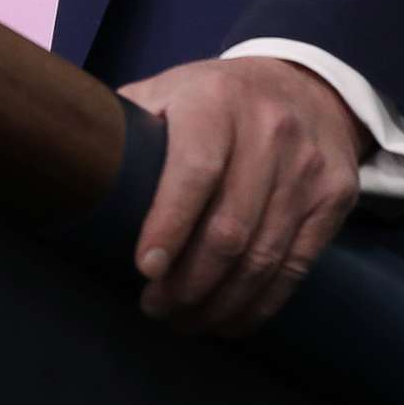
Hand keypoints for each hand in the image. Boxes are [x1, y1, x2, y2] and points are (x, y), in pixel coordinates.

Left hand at [118, 57, 366, 335]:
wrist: (303, 84)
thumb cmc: (214, 99)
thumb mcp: (168, 90)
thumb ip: (126, 124)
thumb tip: (68, 163)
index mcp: (215, 100)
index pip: (194, 169)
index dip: (168, 224)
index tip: (145, 269)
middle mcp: (269, 130)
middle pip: (229, 227)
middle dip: (188, 282)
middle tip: (156, 308)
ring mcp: (308, 166)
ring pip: (263, 256)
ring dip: (219, 302)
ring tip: (184, 319)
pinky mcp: (335, 196)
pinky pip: (297, 266)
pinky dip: (260, 303)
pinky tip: (230, 318)